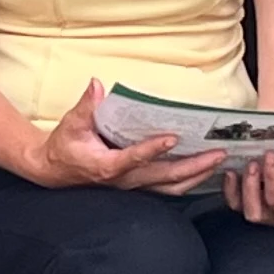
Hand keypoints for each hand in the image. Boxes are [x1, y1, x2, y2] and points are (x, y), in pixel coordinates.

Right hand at [36, 83, 224, 197]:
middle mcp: (125, 180)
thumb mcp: (70, 124)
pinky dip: (188, 181)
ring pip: (170, 188)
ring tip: (219, 163)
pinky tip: (205, 172)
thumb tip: (97, 85)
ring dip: (197, 176)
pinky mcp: (137, 186)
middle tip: (218, 154)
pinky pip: (167, 188)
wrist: (54, 171)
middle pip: (164, 177)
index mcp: (107, 165)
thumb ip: (86, 106)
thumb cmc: (64, 147)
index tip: (173, 138)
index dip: (153, 149)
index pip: (134, 158)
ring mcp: (133, 186)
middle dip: (194, 167)